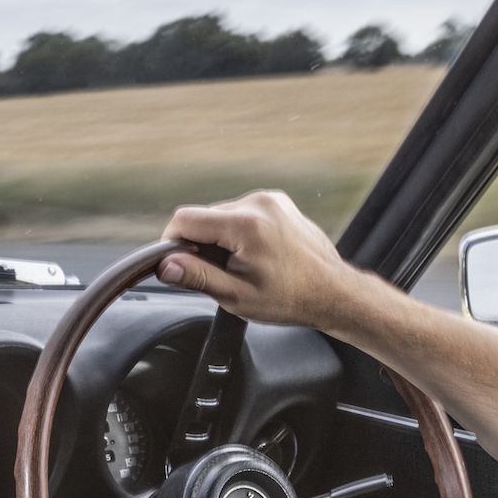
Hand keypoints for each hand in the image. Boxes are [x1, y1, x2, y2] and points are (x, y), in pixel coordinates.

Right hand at [159, 191, 375, 331]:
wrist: (332, 292)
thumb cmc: (290, 298)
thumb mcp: (236, 295)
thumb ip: (197, 277)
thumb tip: (165, 266)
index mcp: (246, 224)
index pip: (185, 219)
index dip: (172, 242)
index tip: (177, 263)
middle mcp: (258, 203)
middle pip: (204, 217)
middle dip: (201, 244)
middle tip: (219, 274)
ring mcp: (270, 200)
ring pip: (222, 215)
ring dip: (221, 239)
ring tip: (242, 266)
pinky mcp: (277, 202)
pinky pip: (242, 213)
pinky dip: (239, 232)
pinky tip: (255, 255)